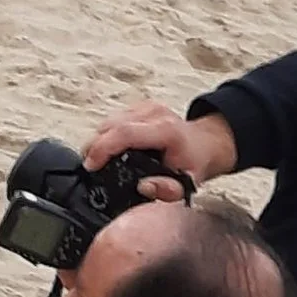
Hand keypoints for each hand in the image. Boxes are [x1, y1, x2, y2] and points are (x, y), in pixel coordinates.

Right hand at [78, 101, 238, 191]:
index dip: (102, 148)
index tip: (91, 165)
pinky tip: (113, 146)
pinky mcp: (141, 106)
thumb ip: (167, 190)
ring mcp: (148, 107)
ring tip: (101, 157)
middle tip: (91, 165)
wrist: (205, 144)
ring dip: (100, 139)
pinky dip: (108, 132)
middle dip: (95, 146)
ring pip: (110, 120)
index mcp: (167, 131)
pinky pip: (115, 118)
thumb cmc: (194, 163)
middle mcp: (156, 114)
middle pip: (111, 125)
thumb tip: (144, 187)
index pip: (124, 134)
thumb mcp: (186, 184)